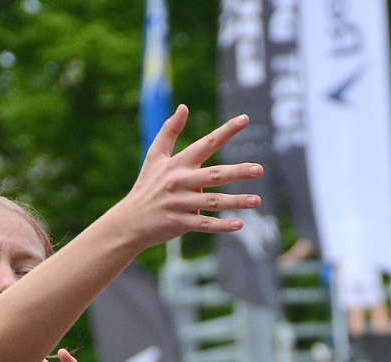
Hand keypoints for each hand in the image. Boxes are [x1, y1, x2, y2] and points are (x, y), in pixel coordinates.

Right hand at [120, 105, 262, 247]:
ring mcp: (181, 204)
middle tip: (259, 169)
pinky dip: (222, 225)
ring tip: (257, 200)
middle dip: (238, 171)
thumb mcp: (154, 156)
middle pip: (214, 175)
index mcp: (178, 164)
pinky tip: (240, 224)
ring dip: (236, 201)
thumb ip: (169, 131)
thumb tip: (184, 107)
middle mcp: (180, 182)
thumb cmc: (147, 186)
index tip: (245, 119)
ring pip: (213, 202)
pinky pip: (205, 225)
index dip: (226, 131)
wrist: (130, 221)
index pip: (206, 143)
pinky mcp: (180, 224)